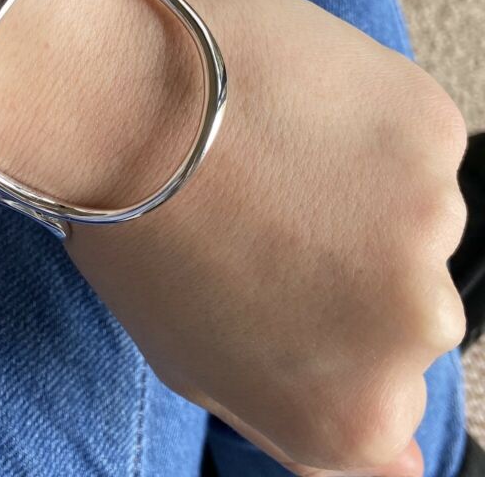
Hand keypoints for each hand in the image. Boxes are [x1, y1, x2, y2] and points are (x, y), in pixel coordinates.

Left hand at [0, 0, 466, 475]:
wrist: (115, 104)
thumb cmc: (132, 231)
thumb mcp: (199, 362)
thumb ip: (301, 417)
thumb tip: (401, 461)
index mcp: (351, 415)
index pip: (385, 398)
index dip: (325, 326)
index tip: (282, 282)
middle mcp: (410, 331)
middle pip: (405, 298)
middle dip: (347, 257)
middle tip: (267, 208)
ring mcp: (429, 222)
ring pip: (410, 207)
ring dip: (355, 183)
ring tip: (269, 151)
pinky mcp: (428, 127)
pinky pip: (409, 134)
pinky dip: (363, 119)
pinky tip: (290, 107)